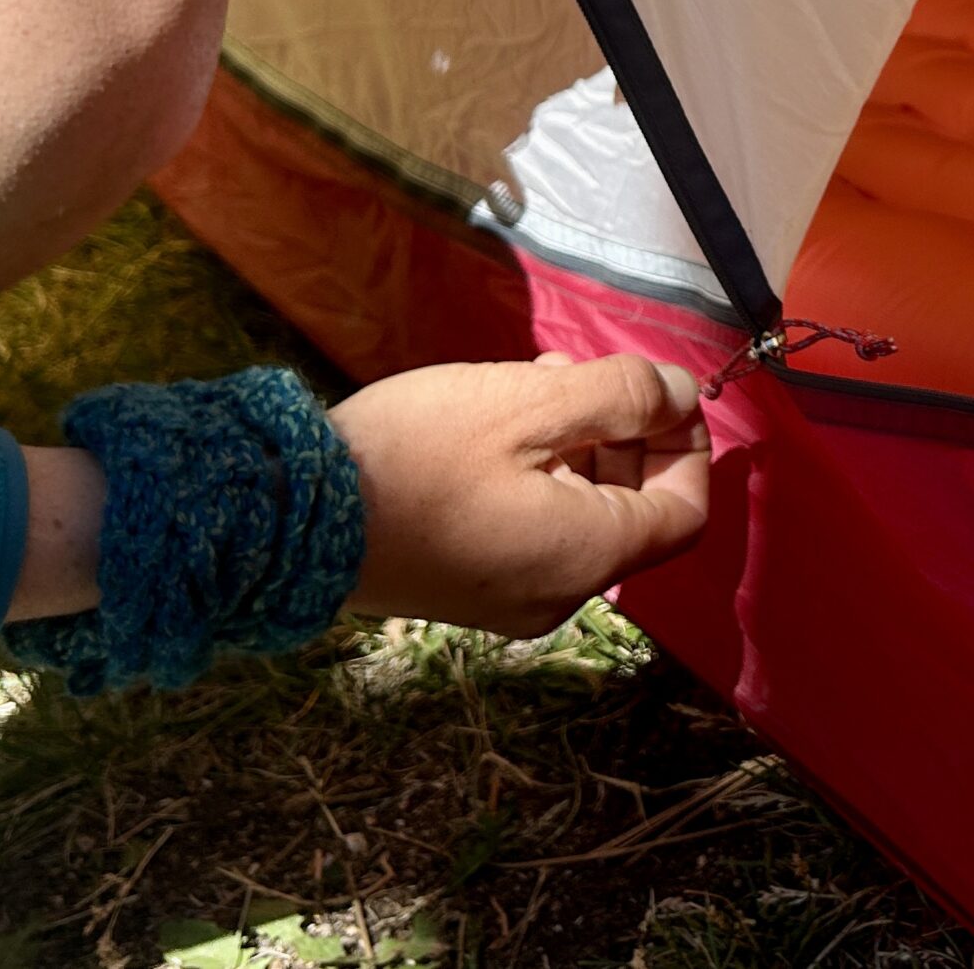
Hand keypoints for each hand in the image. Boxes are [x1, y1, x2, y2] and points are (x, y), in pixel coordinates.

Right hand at [331, 352, 708, 636]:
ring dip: (579, 449)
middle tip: (590, 373)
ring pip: (580, 518)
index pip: (685, 511)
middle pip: (634, 514)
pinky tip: (500, 426)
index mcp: (588, 555)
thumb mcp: (527, 403)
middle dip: (627, 437)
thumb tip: (681, 394)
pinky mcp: (467, 590)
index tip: (664, 392)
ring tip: (539, 382)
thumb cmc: (414, 456)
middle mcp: (560, 594)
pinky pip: (533, 532)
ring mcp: (510, 600)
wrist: (286, 522)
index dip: (687, 445)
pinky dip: (539, 478)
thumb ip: (620, 395)